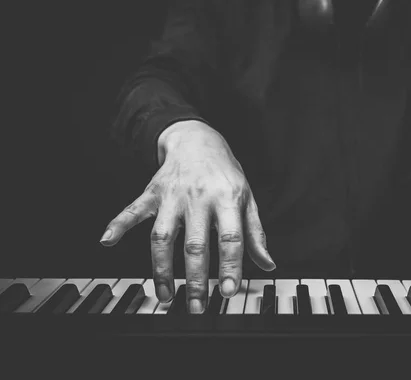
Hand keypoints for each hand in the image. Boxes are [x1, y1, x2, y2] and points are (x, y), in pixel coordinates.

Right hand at [100, 120, 275, 312]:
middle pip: (195, 244)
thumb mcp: (247, 198)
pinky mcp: (152, 193)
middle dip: (195, 279)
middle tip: (197, 307)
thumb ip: (255, 233)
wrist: (197, 139)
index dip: (230, 266)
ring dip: (162, 268)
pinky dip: (118, 224)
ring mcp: (173, 196)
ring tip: (165, 295)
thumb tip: (267, 263)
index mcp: (227, 198)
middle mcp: (199, 198)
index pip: (231, 237)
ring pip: (163, 236)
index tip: (228, 291)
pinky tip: (107, 240)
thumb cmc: (225, 173)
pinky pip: (133, 210)